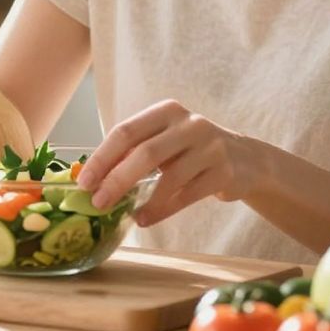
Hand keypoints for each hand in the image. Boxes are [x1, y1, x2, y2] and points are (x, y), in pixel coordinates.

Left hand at [76, 100, 249, 227]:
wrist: (245, 160)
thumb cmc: (191, 151)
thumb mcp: (165, 141)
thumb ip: (135, 152)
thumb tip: (93, 178)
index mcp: (167, 111)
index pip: (126, 131)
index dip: (102, 158)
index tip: (84, 182)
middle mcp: (190, 124)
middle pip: (145, 153)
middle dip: (117, 180)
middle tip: (98, 203)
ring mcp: (210, 147)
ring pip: (169, 177)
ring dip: (143, 200)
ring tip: (126, 215)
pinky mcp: (224, 172)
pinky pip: (187, 195)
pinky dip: (163, 210)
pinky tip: (147, 219)